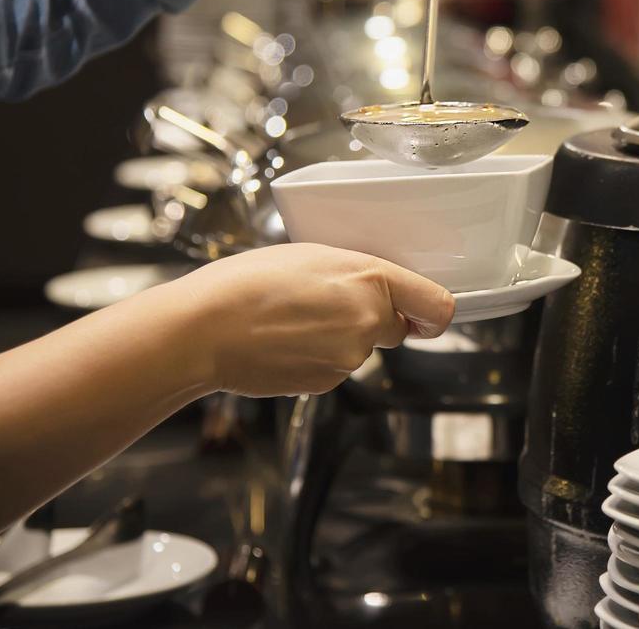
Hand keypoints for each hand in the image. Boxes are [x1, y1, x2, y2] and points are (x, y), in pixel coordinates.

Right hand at [171, 243, 454, 396]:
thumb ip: (356, 274)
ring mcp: (349, 358)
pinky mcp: (326, 383)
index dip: (435, 314)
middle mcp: (368, 321)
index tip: (428, 316)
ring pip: (359, 349)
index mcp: (370, 279)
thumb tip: (375, 291)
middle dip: (372, 320)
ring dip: (338, 339)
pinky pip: (333, 369)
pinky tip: (283, 343)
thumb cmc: (248, 282)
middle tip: (327, 305)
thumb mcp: (313, 255)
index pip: (437, 306)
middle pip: (393, 328)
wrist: (202, 330)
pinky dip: (316, 359)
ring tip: (292, 321)